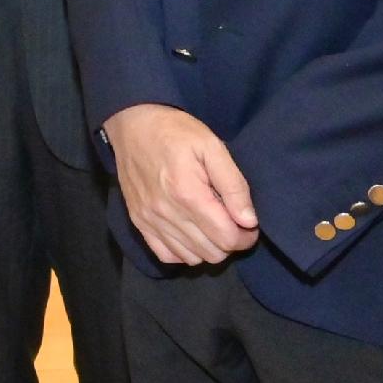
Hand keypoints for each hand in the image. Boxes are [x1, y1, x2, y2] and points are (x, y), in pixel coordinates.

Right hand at [106, 104, 257, 264]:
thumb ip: (233, 185)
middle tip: (234, 223)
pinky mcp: (139, 222)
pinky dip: (184, 251)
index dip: (246, 236)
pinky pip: (166, 255)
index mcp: (189, 194)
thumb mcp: (211, 146)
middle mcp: (167, 214)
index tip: (249, 224)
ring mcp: (150, 221)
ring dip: (209, 248)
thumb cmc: (176, 132)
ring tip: (213, 226)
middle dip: (230, 242)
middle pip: (212, 253)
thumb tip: (248, 220)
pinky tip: (191, 234)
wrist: (132, 124)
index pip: (226, 238)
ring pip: (191, 258)